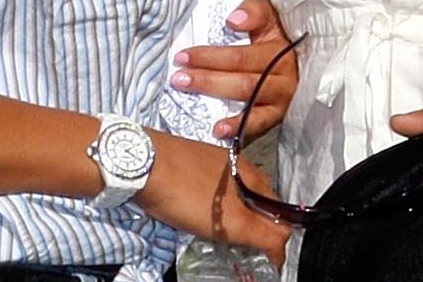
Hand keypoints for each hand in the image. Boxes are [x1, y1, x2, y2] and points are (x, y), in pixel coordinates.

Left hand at [138, 133, 291, 260]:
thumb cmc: (187, 193)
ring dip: (236, 217)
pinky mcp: (189, 161)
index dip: (276, 239)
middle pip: (257, 201)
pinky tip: (202, 215)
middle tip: (248, 252)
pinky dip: (215, 206)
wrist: (139, 162)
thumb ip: (263, 235)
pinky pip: (212, 189)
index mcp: (252, 175)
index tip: (267, 262)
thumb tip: (283, 249)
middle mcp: (237, 164)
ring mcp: (211, 161)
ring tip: (226, 237)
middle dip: (258, 228)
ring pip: (234, 194)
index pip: (278, 211)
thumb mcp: (230, 222)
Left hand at [173, 0, 296, 142]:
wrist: (298, 68)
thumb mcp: (269, 19)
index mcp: (280, 49)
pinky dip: (237, 128)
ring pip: (247, 97)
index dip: (212, 54)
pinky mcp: (276, 119)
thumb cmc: (274, 41)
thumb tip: (234, 19)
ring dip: (216, 96)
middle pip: (242, 77)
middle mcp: (283, 76)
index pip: (241, 56)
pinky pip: (257, 125)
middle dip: (207, 76)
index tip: (184, 55)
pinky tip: (218, 130)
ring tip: (190, 97)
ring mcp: (281, 100)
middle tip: (178, 76)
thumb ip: (254, 12)